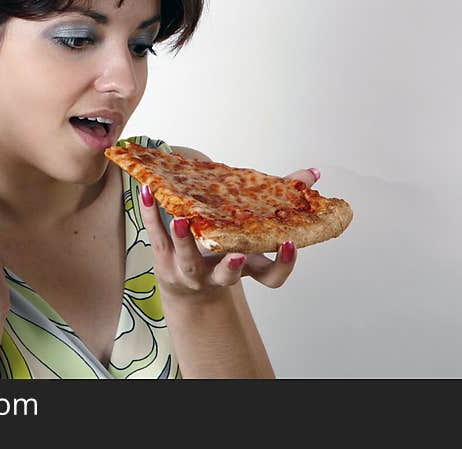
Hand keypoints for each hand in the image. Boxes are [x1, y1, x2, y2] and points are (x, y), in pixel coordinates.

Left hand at [138, 168, 319, 298]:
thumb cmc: (227, 250)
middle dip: (231, 266)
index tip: (289, 243)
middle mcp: (218, 276)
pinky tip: (148, 190)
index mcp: (247, 269)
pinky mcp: (164, 256)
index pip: (272, 277)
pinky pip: (156, 234)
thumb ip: (281, 201)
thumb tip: (312, 174)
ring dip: (183, 239)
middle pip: (226, 277)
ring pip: (187, 260)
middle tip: (235, 252)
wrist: (187, 287)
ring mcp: (189, 270)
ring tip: (180, 218)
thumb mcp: (254, 233)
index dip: (284, 264)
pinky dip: (151, 212)